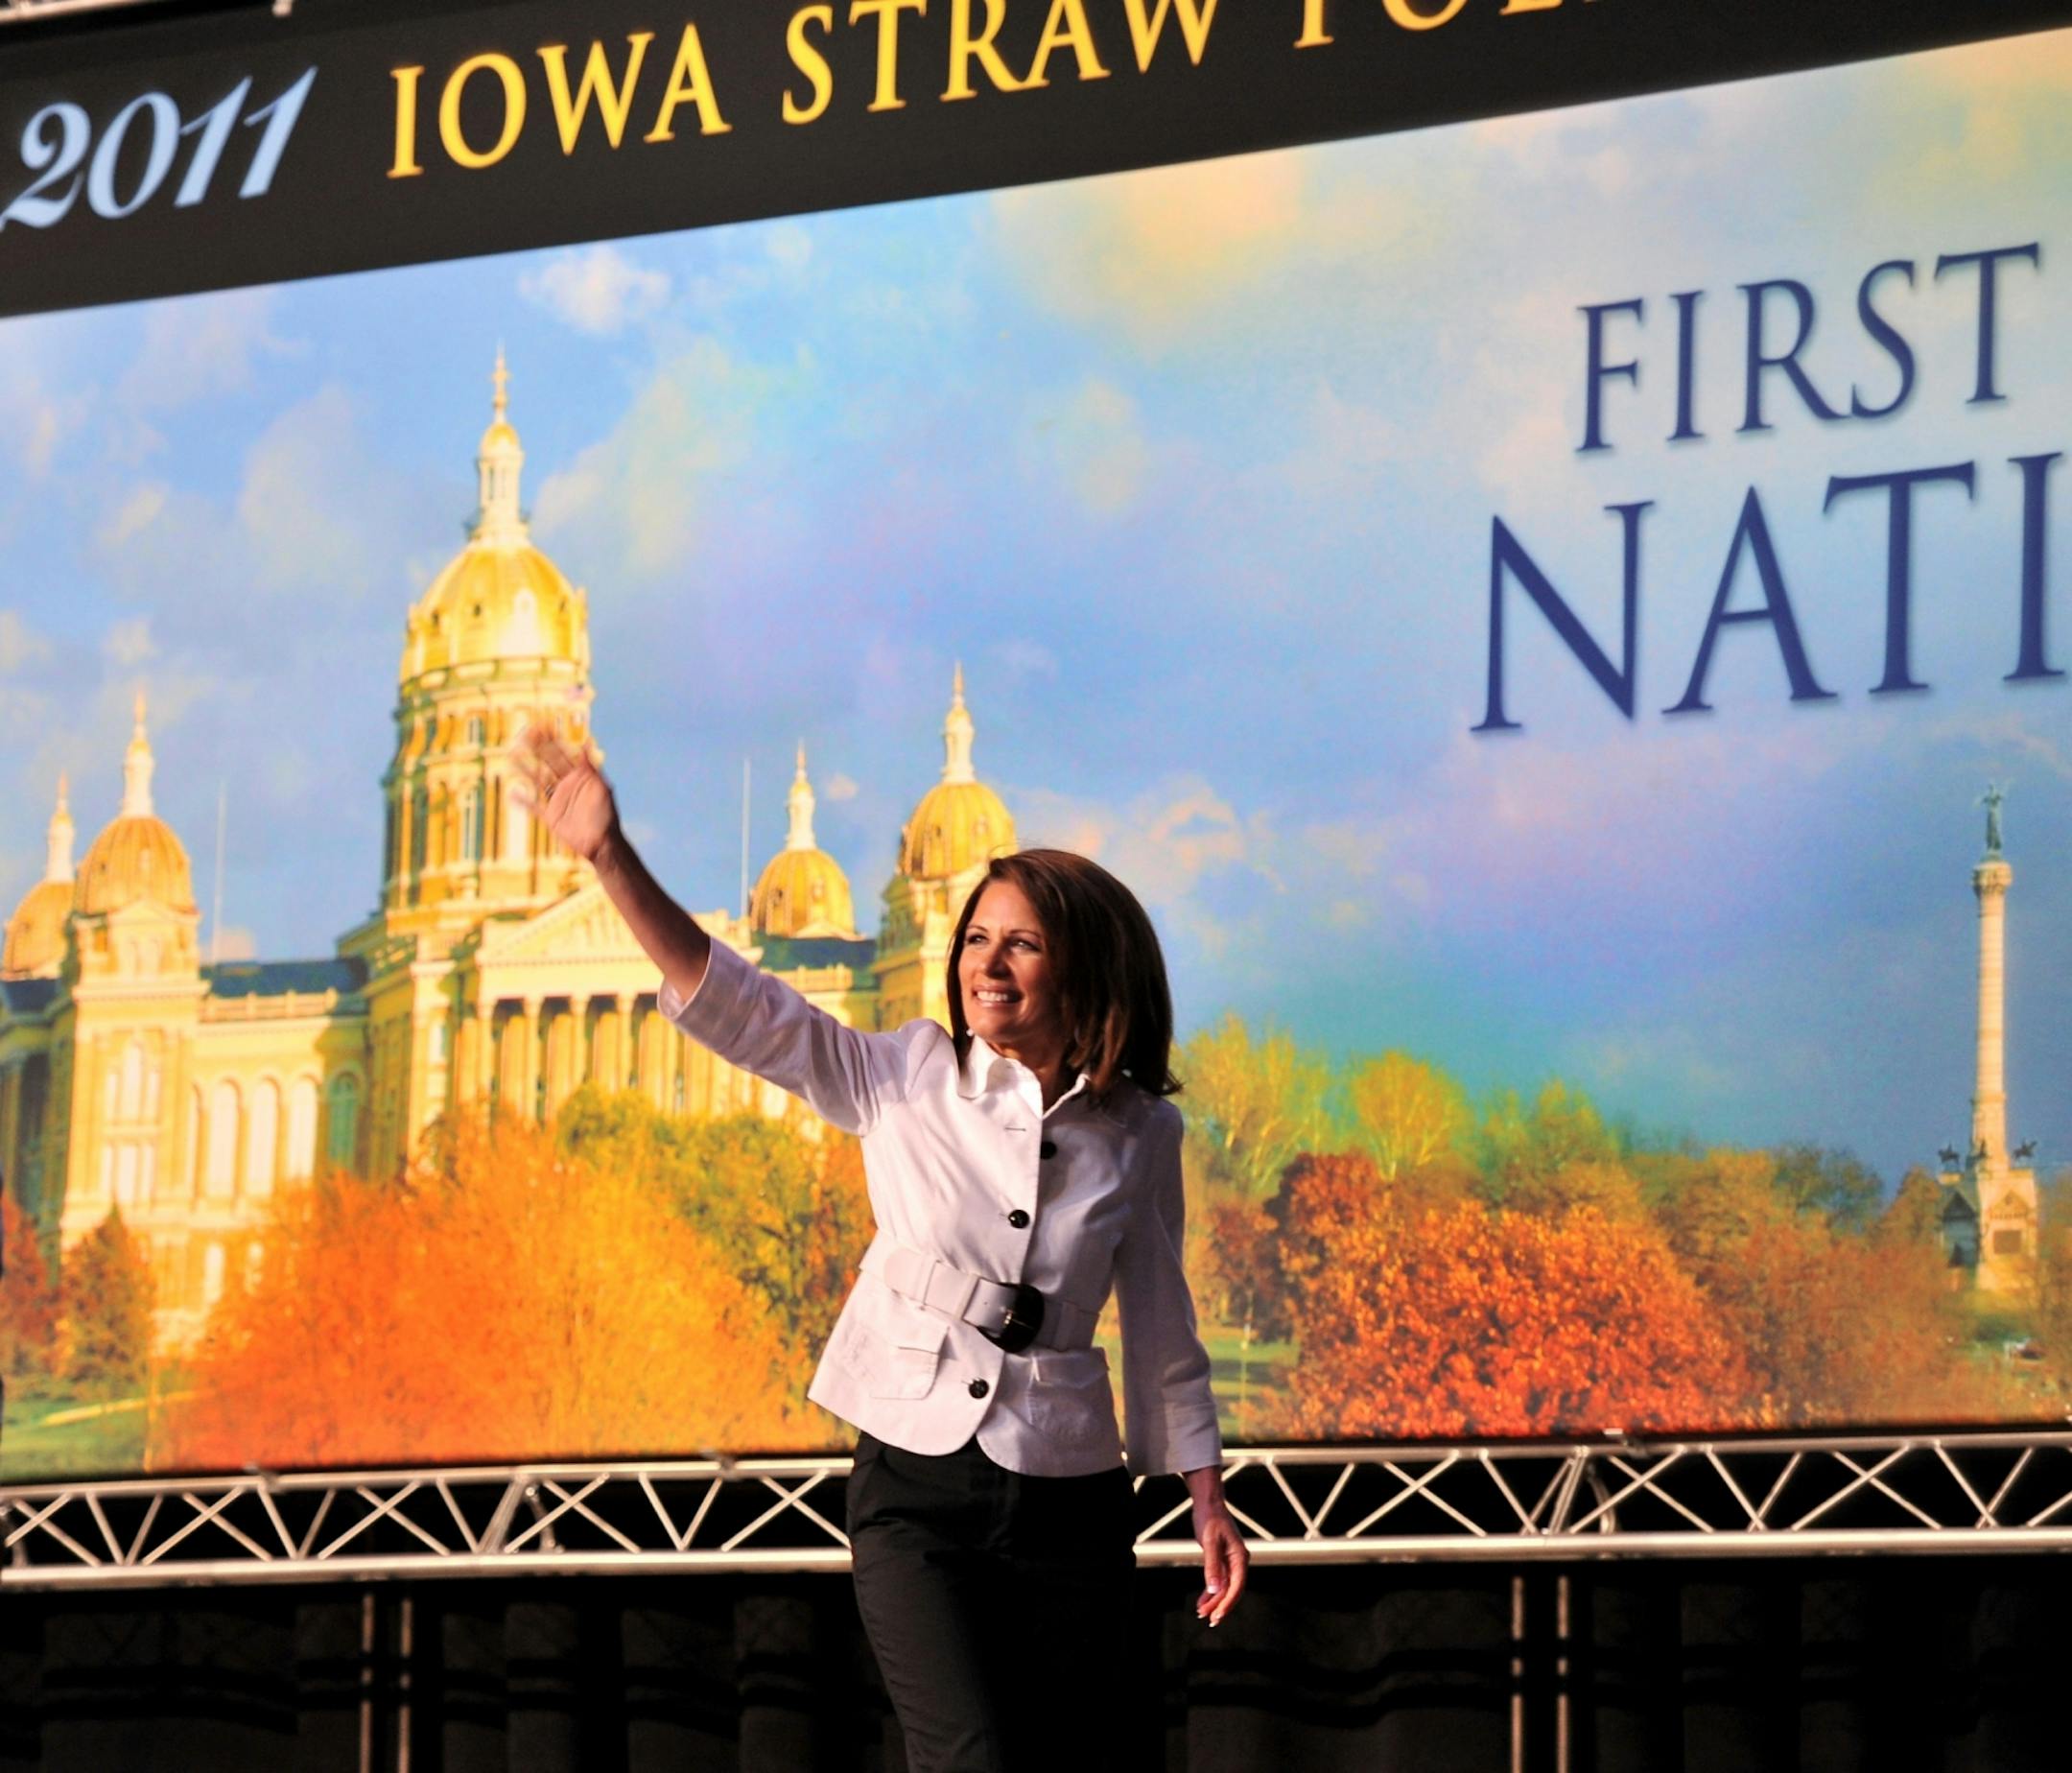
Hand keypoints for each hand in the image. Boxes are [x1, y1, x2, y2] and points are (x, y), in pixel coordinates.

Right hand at [512, 721, 617, 862]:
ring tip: (511, 756)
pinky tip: (511, 793)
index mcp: (580, 776)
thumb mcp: (602, 788)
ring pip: (537, 780)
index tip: (541, 726)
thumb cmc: (607, 816)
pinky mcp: (551, 816)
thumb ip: (592, 767)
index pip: (562, 754)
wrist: (603, 843)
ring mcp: (558, 800)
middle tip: (522, 734)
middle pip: (547, 763)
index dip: (552, 740)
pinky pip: (534, 806)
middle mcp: (566, 785)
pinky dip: (522, 801)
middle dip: (536, 748)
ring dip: (524, 769)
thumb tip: (586, 743)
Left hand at [1186, 1470, 1247, 1627]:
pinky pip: (1219, 1581)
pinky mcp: (1222, 1561)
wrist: (1208, 1505)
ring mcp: (1231, 1562)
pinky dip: (1210, 1592)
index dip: (1228, 1602)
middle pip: (1232, 1590)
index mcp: (1240, 1557)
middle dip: (1220, 1605)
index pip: (1237, 1585)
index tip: (1218, 1614)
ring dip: (1214, 1601)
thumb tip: (1214, 1590)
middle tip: (1208, 1619)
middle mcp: (1238, 1562)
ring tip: (1201, 1613)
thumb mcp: (1209, 1541)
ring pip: (1225, 1588)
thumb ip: (1212, 1566)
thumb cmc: (1210, 1519)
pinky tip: (1202, 1602)